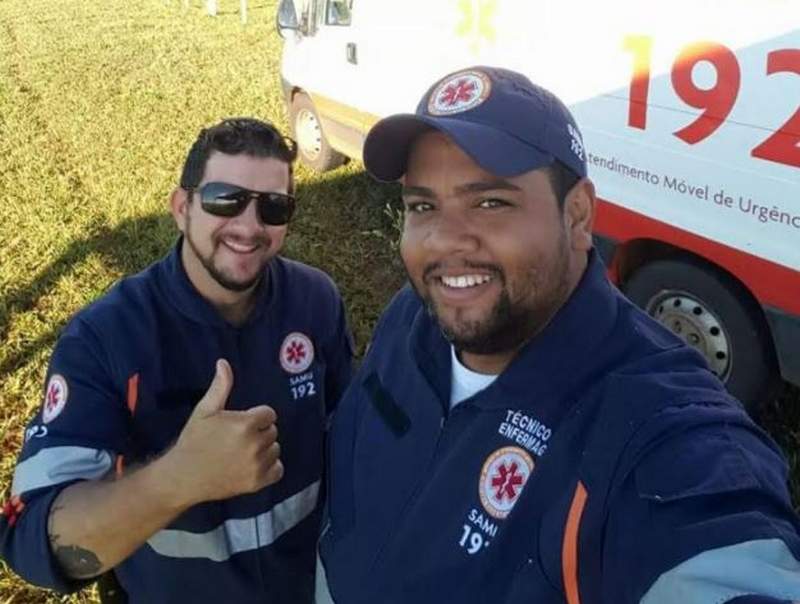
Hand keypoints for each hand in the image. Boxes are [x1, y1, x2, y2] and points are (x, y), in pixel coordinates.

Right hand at [160, 359, 283, 506]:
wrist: (183, 476)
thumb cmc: (193, 440)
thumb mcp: (204, 411)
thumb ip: (220, 387)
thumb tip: (224, 363)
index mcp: (245, 424)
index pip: (269, 414)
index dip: (255, 417)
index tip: (240, 424)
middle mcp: (255, 445)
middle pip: (272, 431)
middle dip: (259, 432)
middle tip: (237, 439)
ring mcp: (257, 466)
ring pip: (275, 450)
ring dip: (264, 449)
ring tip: (242, 452)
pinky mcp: (257, 483)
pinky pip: (278, 470)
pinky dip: (270, 468)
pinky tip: (252, 465)